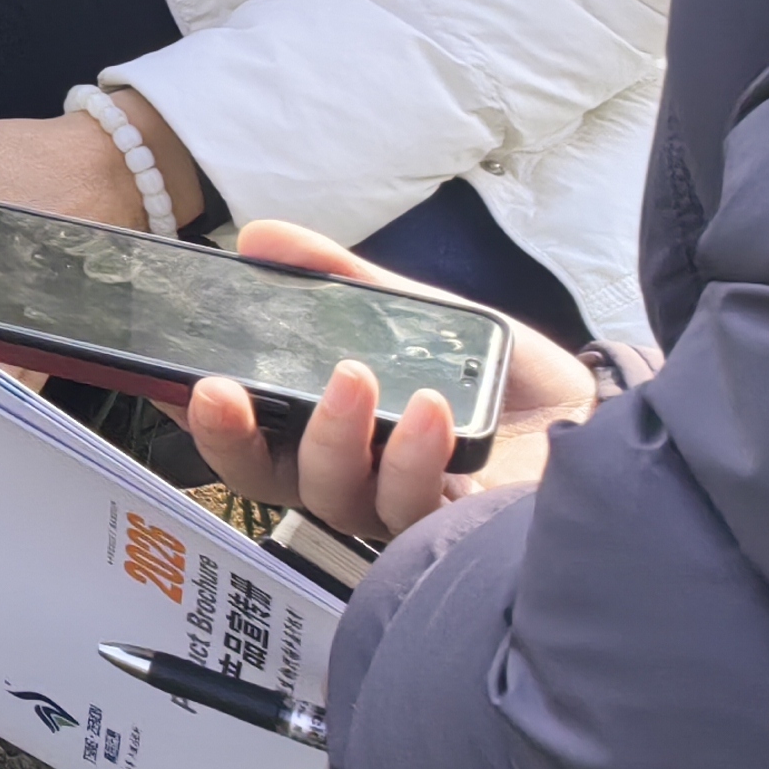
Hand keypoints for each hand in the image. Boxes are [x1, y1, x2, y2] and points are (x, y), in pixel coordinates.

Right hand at [182, 221, 598, 542]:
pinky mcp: (454, 529)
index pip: (248, 432)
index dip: (202, 414)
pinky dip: (410, 457)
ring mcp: (400, 508)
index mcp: (329, 430)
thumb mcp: (410, 313)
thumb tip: (260, 238)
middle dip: (233, 438)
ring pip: (334, 497)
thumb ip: (338, 279)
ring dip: (333, 436)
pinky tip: (428, 409)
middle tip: (224, 392)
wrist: (595, 415)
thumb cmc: (497, 380)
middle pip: (268, 480)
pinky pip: (411, 508)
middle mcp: (353, 478)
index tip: (174, 379)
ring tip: (356, 376)